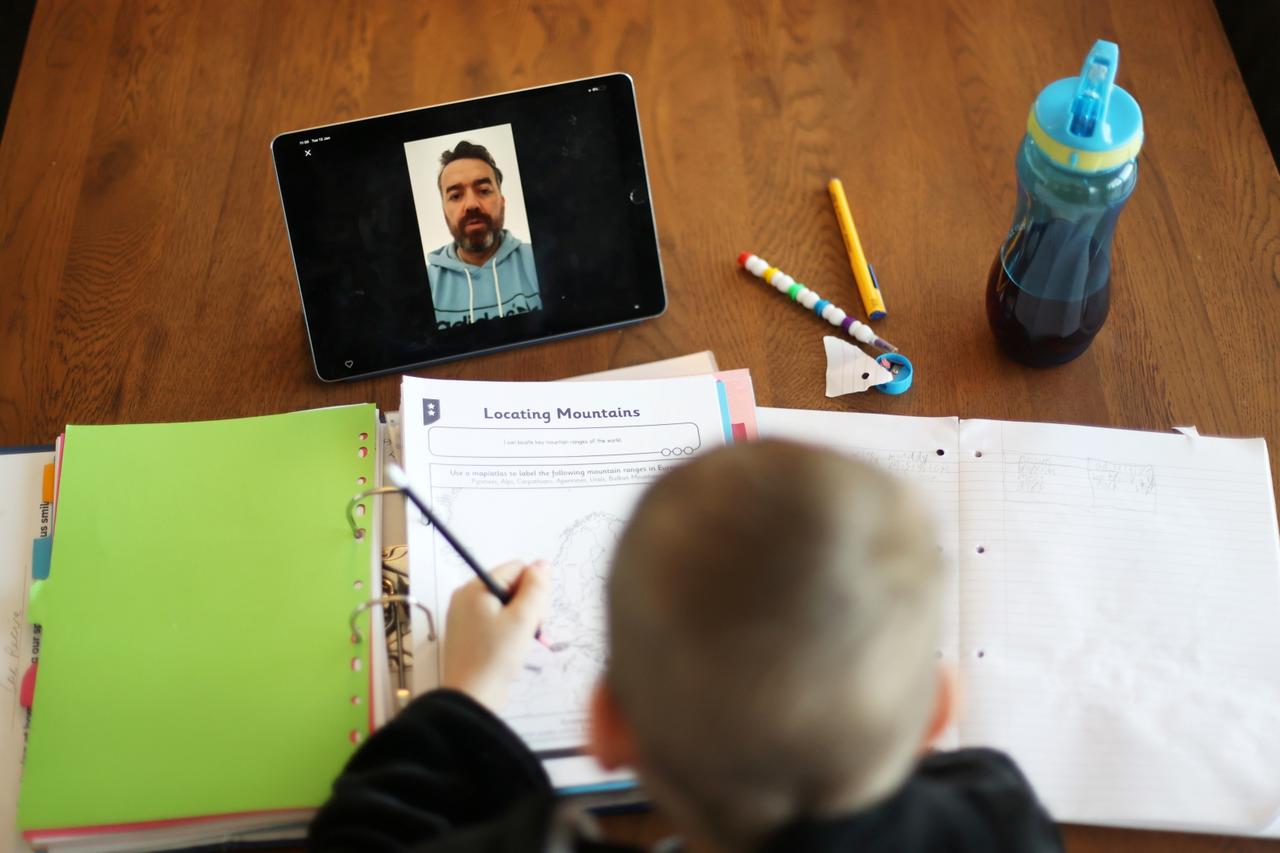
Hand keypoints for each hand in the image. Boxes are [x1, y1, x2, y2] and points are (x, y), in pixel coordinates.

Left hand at [441, 560, 550, 711]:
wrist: (471, 698)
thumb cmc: (496, 658)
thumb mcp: (524, 619)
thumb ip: (536, 588)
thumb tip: (542, 564)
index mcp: (475, 588)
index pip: (516, 569)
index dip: (533, 589)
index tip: (533, 615)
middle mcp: (466, 597)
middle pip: (510, 585)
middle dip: (526, 605)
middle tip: (528, 631)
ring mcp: (464, 615)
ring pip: (505, 603)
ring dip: (520, 619)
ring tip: (518, 642)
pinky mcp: (468, 633)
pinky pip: (495, 619)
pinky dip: (508, 630)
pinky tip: (509, 648)